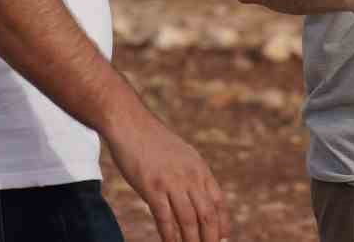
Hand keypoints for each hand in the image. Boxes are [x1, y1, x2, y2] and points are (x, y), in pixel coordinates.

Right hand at [106, 115, 228, 241]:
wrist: (130, 123)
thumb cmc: (153, 141)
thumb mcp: (182, 155)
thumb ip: (192, 174)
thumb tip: (198, 195)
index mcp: (200, 168)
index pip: (218, 202)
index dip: (222, 224)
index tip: (222, 238)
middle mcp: (190, 176)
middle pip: (207, 215)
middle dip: (210, 238)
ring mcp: (171, 182)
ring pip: (188, 220)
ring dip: (191, 241)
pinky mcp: (152, 187)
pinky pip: (165, 218)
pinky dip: (170, 236)